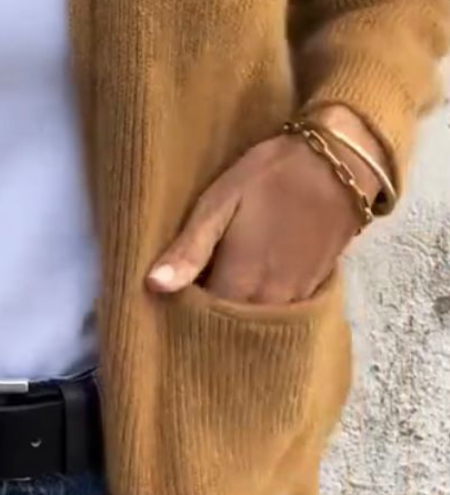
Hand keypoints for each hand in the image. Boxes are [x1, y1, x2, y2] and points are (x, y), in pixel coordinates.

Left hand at [146, 108, 386, 305]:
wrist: (339, 164)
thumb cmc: (270, 177)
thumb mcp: (220, 202)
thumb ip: (190, 248)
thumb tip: (154, 286)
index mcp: (240, 281)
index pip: (202, 321)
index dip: (181, 316)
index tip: (163, 307)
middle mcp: (270, 300)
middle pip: (232, 329)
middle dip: (208, 323)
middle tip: (185, 307)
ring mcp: (298, 297)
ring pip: (259, 326)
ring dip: (237, 322)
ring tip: (213, 305)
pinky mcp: (316, 287)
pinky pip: (283, 315)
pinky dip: (264, 311)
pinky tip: (250, 295)